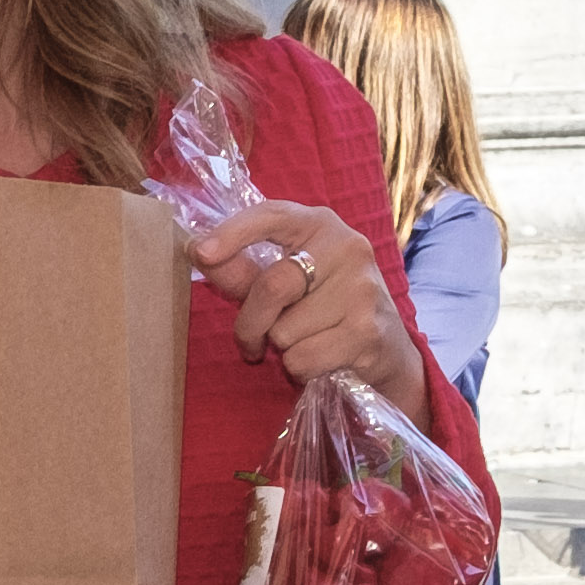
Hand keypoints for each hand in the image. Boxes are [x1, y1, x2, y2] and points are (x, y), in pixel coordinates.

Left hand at [185, 201, 423, 420]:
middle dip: (249, 325)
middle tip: (252, 343)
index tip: (200, 252)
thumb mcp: (286, 284)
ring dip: (282, 350)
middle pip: (272, 286)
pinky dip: (300, 369)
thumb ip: (244, 272)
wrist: (387, 350)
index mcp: (321, 225)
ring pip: (284, 332)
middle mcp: (348, 248)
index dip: (233, 232)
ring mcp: (362, 289)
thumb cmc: (324, 311)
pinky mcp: (367, 331)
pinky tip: (323, 359)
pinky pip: (302, 359)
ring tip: (307, 342)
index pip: (273, 215)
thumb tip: (197, 252)